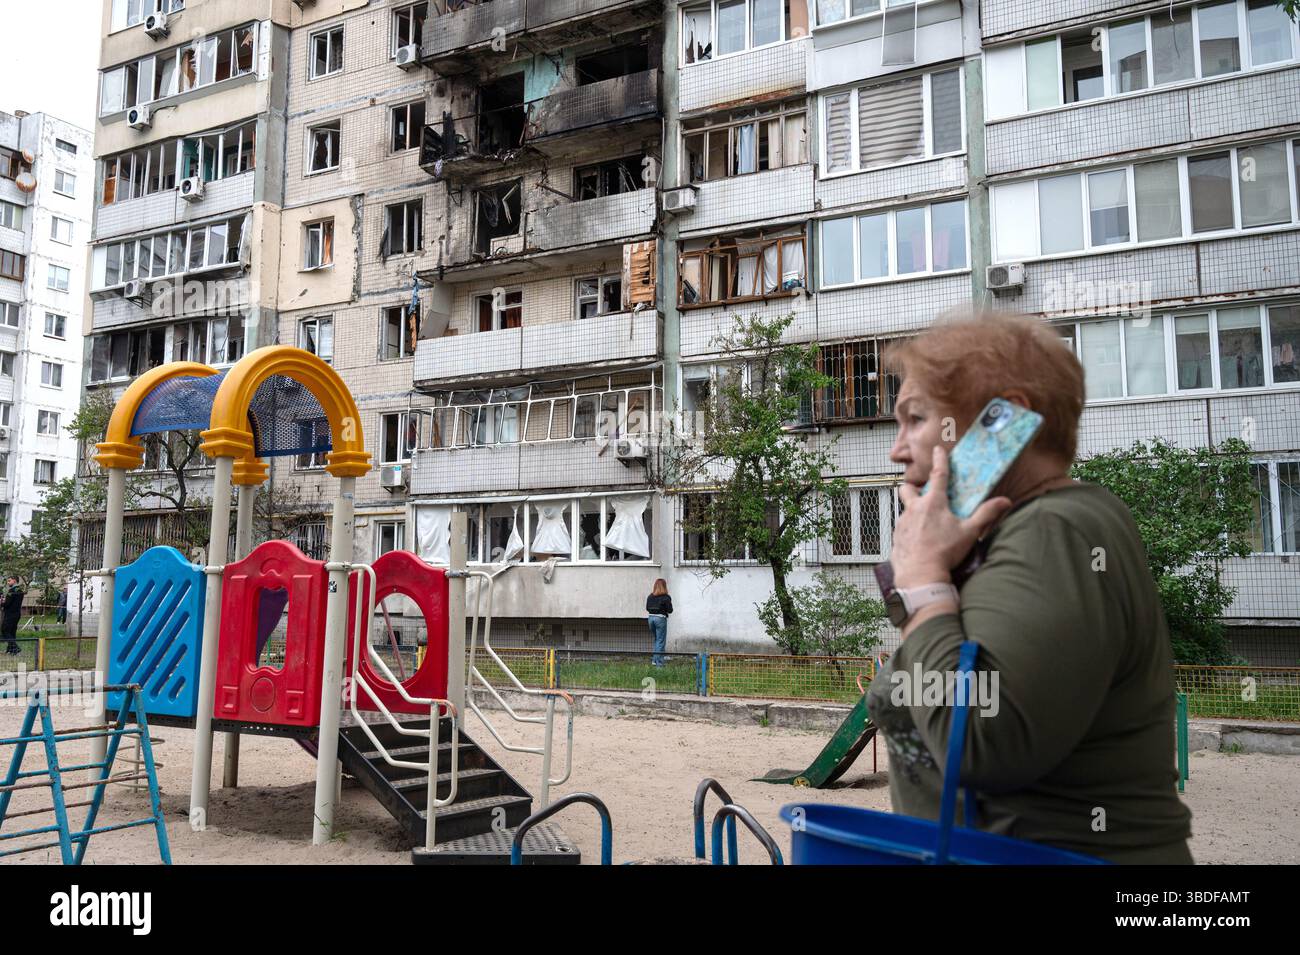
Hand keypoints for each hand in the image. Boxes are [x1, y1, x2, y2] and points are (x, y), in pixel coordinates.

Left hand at [892, 446, 1012, 589]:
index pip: (938, 474)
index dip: (939, 460)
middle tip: (923, 492)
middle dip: (913, 486)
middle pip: (908, 488)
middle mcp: (914, 509)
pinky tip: (919, 542)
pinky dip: (910, 531)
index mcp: (933, 503)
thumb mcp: (970, 532)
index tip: (938, 450)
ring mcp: (902, 523)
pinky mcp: (896, 537)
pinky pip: (902, 529)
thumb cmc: (944, 553)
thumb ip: (986, 514)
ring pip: (905, 510)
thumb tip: (1004, 501)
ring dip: (914, 513)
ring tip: (926, 525)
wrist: (920, 575)